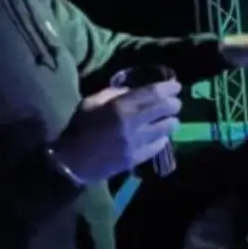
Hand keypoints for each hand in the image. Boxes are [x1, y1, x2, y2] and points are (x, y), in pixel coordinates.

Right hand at [51, 80, 182, 183]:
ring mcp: (136, 142)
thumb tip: (134, 90)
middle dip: (174, 104)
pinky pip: (159, 145)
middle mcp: (132, 123)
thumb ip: (114, 93)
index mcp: (119, 106)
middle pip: (165, 109)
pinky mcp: (138, 157)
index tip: (177, 86)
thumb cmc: (80, 128)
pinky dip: (162, 137)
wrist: (71, 162)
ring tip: (169, 119)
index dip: (168, 88)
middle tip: (175, 102)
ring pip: (167, 128)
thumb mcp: (91, 103)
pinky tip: (160, 135)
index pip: (153, 93)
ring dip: (171, 121)